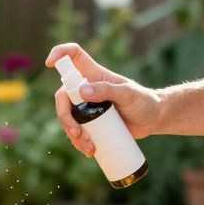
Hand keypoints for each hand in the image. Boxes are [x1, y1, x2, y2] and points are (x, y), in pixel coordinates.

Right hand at [44, 43, 162, 156]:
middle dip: (64, 116)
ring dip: (72, 134)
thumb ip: (108, 90)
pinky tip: (90, 151)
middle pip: (63, 96)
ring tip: (89, 147)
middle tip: (77, 133)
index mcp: (94, 74)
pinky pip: (77, 131)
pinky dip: (79, 142)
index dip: (59, 54)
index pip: (73, 56)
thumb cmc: (144, 101)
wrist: (153, 120)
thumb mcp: (128, 94)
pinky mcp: (92, 122)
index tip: (49, 63)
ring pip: (67, 117)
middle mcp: (87, 88)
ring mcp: (88, 106)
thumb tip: (82, 91)